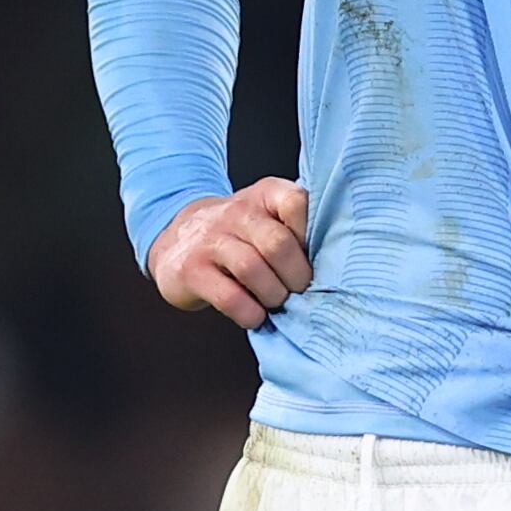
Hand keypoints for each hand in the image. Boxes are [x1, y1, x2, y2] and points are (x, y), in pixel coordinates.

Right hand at [148, 178, 312, 329]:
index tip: (315, 258)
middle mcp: (237, 212)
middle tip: (300, 290)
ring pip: (252, 269)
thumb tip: (334, 261)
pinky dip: (249, 312)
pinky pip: (229, 296)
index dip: (310, 236)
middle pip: (278, 243)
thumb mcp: (265, 216)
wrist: (176, 240)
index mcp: (264, 194)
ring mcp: (210, 240)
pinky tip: (255, 316)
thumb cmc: (236, 233)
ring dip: (273, 295)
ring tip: (277, 302)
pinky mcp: (192, 270)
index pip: (296, 203)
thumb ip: (295, 226)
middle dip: (296, 276)